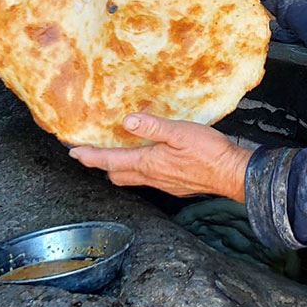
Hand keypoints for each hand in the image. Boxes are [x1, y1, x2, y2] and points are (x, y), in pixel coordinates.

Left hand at [69, 114, 253, 201]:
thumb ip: (152, 127)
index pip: (110, 162)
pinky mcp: (175, 185)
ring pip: (133, 178)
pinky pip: (149, 179)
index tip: (74, 152)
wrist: (232, 173)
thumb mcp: (179, 132)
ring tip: (115, 154)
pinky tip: (147, 159)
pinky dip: (139, 169)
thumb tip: (127, 122)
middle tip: (91, 153)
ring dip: (120, 168)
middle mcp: (152, 177)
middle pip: (117, 174)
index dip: (90, 156)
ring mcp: (163, 183)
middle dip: (102, 164)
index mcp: (148, 163)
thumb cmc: (208, 152)